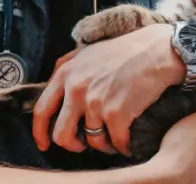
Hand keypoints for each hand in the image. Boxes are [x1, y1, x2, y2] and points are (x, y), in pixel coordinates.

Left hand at [32, 24, 184, 154]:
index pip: (42, 110)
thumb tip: (52, 89)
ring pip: (91, 143)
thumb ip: (67, 69)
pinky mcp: (117, 114)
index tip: (44, 144)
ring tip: (114, 134)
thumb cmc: (124, 51)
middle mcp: (76, 89)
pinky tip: (129, 137)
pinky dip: (124, 145)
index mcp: (66, 73)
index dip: (40, 132)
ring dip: (104, 144)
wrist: (155, 50)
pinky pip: (116, 144)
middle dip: (72, 145)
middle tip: (83, 144)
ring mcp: (96, 102)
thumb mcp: (87, 52)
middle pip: (61, 134)